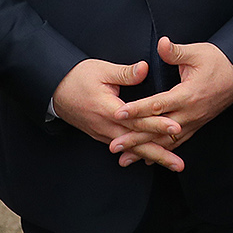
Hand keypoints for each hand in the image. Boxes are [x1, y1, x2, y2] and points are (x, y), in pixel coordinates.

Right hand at [50, 59, 179, 157]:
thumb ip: (125, 73)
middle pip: (137, 144)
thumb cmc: (78, 77)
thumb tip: (145, 68)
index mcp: (108, 109)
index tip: (176, 128)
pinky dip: (138, 153)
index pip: (137, 120)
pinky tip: (151, 158)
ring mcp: (103, 134)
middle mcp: (106, 126)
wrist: (54, 90)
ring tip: (171, 164)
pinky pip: (123, 147)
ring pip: (131, 149)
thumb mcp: (102, 70)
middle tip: (179, 164)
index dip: (157, 125)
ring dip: (152, 157)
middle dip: (160, 154)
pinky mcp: (101, 135)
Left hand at [111, 37, 232, 167]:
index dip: (137, 109)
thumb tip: (161, 43)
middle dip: (135, 139)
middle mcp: (189, 113)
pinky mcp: (197, 125)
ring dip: (145, 151)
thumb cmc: (218, 61)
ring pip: (166, 142)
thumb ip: (176, 52)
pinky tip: (148, 160)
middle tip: (114, 146)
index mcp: (187, 95)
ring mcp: (194, 122)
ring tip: (124, 159)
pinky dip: (161, 151)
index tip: (118, 114)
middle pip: (158, 130)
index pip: (157, 105)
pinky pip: (177, 143)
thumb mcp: (197, 52)